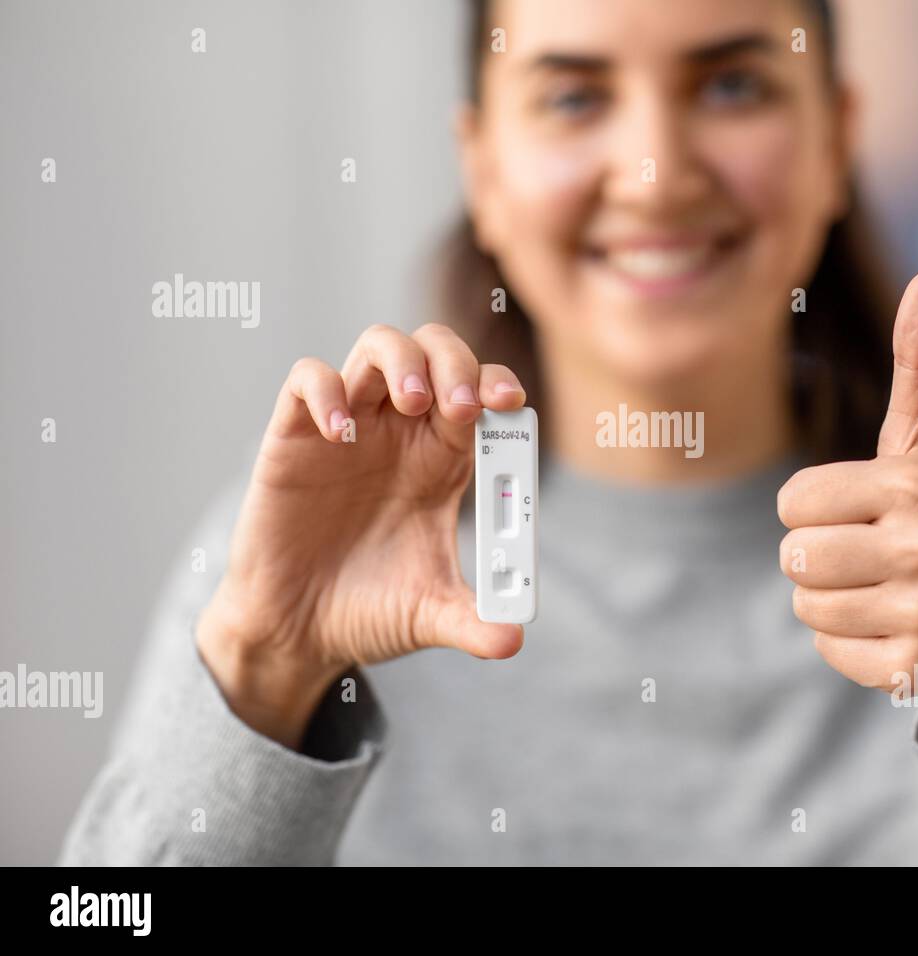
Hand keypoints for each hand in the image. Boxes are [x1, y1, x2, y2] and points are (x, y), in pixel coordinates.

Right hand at [197, 323, 527, 748]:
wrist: (297, 632)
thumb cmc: (369, 611)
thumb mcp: (428, 616)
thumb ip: (474, 623)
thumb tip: (514, 640)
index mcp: (442, 461)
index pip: (480, 396)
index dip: (497, 386)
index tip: (511, 404)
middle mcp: (401, 433)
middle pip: (436, 352)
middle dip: (456, 363)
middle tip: (463, 404)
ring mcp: (349, 428)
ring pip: (379, 346)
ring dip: (402, 359)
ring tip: (414, 400)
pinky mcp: (294, 437)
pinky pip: (308, 379)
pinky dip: (327, 389)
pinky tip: (341, 432)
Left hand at [777, 271, 917, 785]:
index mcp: (916, 483)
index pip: (791, 501)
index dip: (818, 509)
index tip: (868, 514)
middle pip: (793, 555)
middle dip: (823, 557)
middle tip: (876, 558)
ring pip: (804, 604)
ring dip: (834, 602)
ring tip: (886, 593)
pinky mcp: (912, 667)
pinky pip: (827, 650)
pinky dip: (851, 646)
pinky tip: (897, 632)